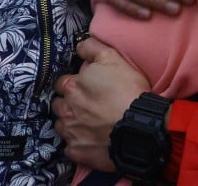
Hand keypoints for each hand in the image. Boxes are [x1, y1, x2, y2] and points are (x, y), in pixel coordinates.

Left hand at [52, 38, 150, 169]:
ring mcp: (70, 133)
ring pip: (62, 126)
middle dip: (68, 104)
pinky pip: (70, 148)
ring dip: (71, 124)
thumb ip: (92, 48)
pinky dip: (78, 144)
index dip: (73, 83)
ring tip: (88, 123)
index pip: (62, 83)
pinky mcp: (77, 152)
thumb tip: (80, 45)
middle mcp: (66, 110)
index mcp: (71, 87)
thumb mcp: (112, 58)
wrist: (138, 125)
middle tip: (86, 105)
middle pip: (58, 105)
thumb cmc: (127, 89)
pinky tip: (90, 140)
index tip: (84, 87)